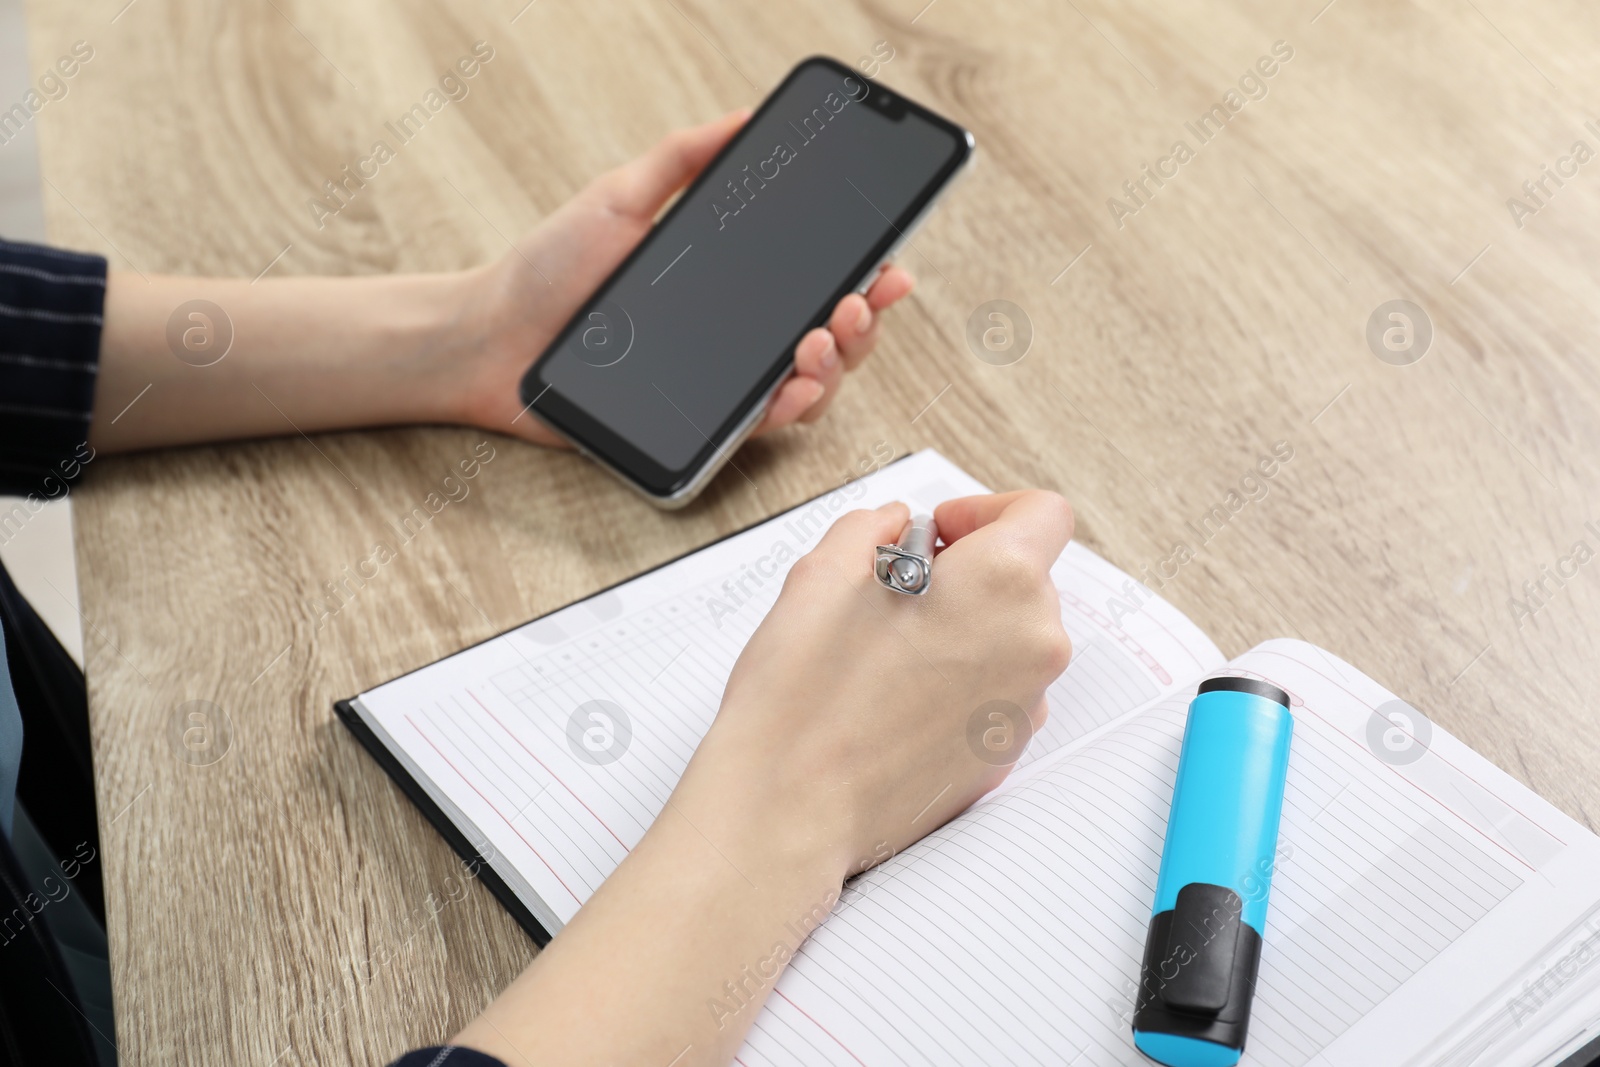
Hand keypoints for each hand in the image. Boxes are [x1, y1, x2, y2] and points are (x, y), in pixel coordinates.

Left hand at [451, 110, 915, 447]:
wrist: (491, 339)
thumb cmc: (546, 271)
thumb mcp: (619, 197)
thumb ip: (683, 158)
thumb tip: (743, 117)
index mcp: (728, 281)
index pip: (813, 281)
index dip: (864, 277)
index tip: (890, 263)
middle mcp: (733, 334)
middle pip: (830, 336)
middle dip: (862, 321)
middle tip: (856, 301)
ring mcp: (719, 381)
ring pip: (811, 383)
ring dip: (836, 364)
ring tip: (821, 337)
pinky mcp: (695, 424)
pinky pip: (762, 424)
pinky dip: (791, 407)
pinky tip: (795, 385)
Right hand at [451, 491, 1074, 1066]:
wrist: (791, 808)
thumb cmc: (802, 701)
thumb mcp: (822, 572)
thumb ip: (873, 527)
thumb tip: (893, 527)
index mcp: (1001, 583)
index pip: (1042, 513)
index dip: (986, 510)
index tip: (941, 531)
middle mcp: (1032, 643)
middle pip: (1028, 577)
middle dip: (970, 572)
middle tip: (900, 589)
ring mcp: (1025, 705)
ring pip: (1012, 637)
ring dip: (965, 627)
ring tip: (891, 648)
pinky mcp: (1004, 752)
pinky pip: (998, 692)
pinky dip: (962, 680)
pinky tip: (898, 695)